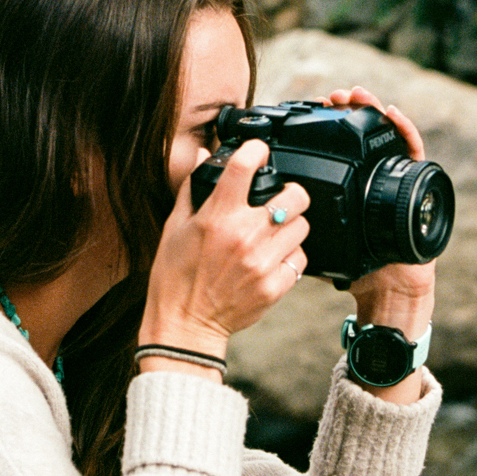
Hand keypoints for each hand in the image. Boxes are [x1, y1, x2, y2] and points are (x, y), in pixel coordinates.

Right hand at [139, 139, 310, 362]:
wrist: (184, 325)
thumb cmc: (175, 277)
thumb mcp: (174, 228)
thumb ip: (192, 189)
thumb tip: (203, 157)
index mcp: (218, 216)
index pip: (245, 165)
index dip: (256, 150)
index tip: (258, 152)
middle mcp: (245, 235)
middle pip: (295, 194)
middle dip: (289, 192)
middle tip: (278, 200)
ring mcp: (263, 261)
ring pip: (302, 226)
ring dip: (291, 225)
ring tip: (275, 233)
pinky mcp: (275, 285)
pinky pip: (300, 258)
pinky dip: (290, 255)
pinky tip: (274, 258)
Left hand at [323, 85, 435, 393]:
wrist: (387, 295)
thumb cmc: (355, 273)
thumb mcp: (317, 245)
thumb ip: (293, 229)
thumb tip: (257, 218)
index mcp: (344, 189)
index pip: (333, 147)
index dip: (323, 125)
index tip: (309, 107)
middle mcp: (368, 180)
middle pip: (358, 135)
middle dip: (346, 112)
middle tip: (332, 96)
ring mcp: (391, 181)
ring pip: (383, 137)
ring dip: (372, 113)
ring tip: (357, 96)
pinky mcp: (414, 188)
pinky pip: (412, 154)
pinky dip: (405, 131)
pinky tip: (392, 114)